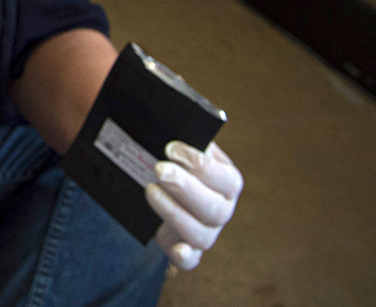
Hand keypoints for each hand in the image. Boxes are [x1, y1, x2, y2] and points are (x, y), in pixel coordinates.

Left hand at [146, 140, 242, 269]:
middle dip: (185, 187)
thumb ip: (177, 129)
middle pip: (214, 208)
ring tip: (149, 189)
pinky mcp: (184, 248)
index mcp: (227, 181)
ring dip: (173, 212)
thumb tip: (163, 116)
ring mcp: (206, 232)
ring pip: (200, 233)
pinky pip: (190, 260)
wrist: (155, 177)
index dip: (201, 164)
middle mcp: (221, 209)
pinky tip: (176, 248)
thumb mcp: (177, 140)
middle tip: (159, 168)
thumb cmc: (170, 154)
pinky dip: (184, 256)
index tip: (172, 148)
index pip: (226, 178)